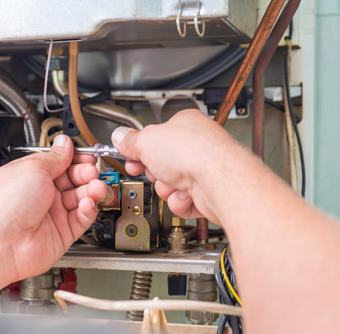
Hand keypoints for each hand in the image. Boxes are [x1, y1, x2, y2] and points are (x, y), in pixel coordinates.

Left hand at [0, 135, 106, 293]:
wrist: (2, 244)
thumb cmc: (6, 207)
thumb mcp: (33, 169)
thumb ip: (55, 157)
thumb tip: (65, 143)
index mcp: (33, 176)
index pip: (62, 163)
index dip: (77, 159)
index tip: (88, 157)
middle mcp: (44, 194)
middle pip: (75, 180)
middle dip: (87, 174)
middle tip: (91, 173)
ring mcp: (55, 213)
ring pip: (83, 198)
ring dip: (92, 191)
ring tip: (96, 188)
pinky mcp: (65, 231)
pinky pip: (83, 217)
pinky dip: (89, 209)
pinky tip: (88, 204)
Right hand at [112, 109, 239, 223]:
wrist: (219, 181)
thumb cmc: (195, 154)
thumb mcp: (148, 141)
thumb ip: (131, 141)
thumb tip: (120, 137)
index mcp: (184, 125)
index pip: (155, 137)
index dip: (139, 148)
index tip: (128, 155)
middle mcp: (196, 147)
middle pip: (161, 163)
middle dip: (154, 171)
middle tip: (154, 170)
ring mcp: (203, 170)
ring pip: (169, 185)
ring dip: (167, 188)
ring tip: (175, 183)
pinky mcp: (206, 193)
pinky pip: (181, 201)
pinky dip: (180, 201)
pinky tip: (187, 195)